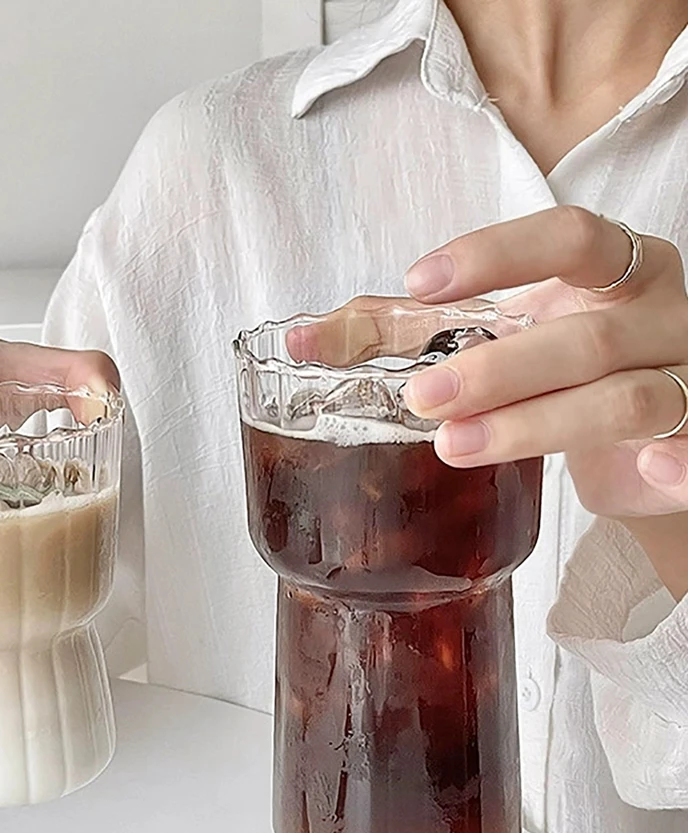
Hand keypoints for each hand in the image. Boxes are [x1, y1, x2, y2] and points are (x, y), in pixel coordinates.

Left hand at [400, 206, 687, 519]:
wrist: (643, 437)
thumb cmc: (560, 369)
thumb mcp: (493, 334)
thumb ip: (403, 332)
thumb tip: (305, 341)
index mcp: (615, 270)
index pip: (570, 238)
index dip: (497, 255)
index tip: (419, 283)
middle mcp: (660, 315)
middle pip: (584, 335)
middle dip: (498, 368)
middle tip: (424, 395)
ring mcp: (684, 379)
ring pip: (623, 398)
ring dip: (536, 423)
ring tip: (455, 444)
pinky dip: (673, 465)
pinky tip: (641, 472)